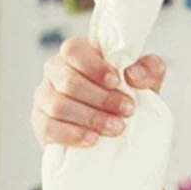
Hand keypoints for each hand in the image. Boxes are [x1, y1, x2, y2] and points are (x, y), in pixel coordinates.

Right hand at [31, 36, 165, 148]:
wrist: (120, 136)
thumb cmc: (128, 99)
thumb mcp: (145, 82)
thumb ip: (149, 69)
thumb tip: (133, 75)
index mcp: (77, 54)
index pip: (74, 49)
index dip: (94, 66)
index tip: (117, 82)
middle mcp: (56, 71)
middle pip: (68, 80)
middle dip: (101, 97)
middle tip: (128, 110)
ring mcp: (45, 98)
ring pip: (58, 105)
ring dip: (91, 117)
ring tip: (116, 128)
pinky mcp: (41, 124)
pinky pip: (49, 128)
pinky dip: (72, 134)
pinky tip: (92, 140)